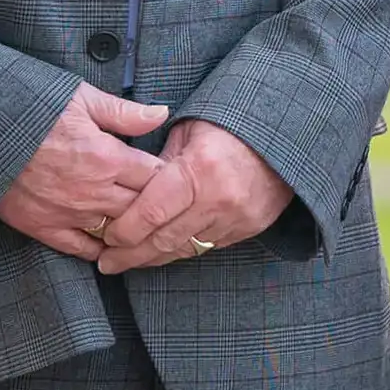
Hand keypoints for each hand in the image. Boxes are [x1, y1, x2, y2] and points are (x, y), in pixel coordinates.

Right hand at [0, 84, 172, 258]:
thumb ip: (125, 112)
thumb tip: (162, 113)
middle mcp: (94, 192)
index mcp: (108, 158)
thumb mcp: (82, 99)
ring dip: (133, 231)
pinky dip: (100, 250)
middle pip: (143, 209)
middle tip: (168, 206)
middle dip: (158, 207)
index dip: (172, 178)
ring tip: (146, 229)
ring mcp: (69, 214)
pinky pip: (81, 249)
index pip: (158, 177)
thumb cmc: (33, 109)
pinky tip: (112, 248)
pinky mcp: (44, 228)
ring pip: (118, 232)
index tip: (178, 177)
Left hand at [96, 117, 296, 272]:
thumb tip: (130, 193)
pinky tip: (164, 251)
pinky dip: (183, 250)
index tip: (106, 238)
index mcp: (199, 168)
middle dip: (130, 254)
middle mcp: (219, 198)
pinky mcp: (249, 227)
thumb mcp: (188, 132)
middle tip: (107, 263)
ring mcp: (237, 217)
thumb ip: (159, 164)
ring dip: (154, 258)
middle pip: (163, 240)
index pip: (150, 213)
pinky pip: (207, 247)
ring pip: (184, 249)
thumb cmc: (228, 126)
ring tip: (129, 262)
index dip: (123, 231)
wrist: (282, 134)